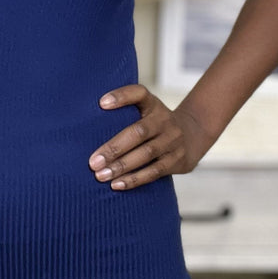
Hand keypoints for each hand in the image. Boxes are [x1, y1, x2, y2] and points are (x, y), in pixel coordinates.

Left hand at [88, 85, 208, 189]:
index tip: (101, 103)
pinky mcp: (177, 160)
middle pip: (138, 132)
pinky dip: (134, 179)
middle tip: (93, 162)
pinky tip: (117, 184)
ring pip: (146, 154)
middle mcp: (164, 120)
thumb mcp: (145, 109)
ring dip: (121, 166)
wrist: (192, 135)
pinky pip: (154, 172)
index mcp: (152, 104)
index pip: (138, 94)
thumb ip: (123, 110)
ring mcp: (172, 141)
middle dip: (114, 148)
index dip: (121, 96)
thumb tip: (85, 120)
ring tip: (100, 175)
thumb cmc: (154, 122)